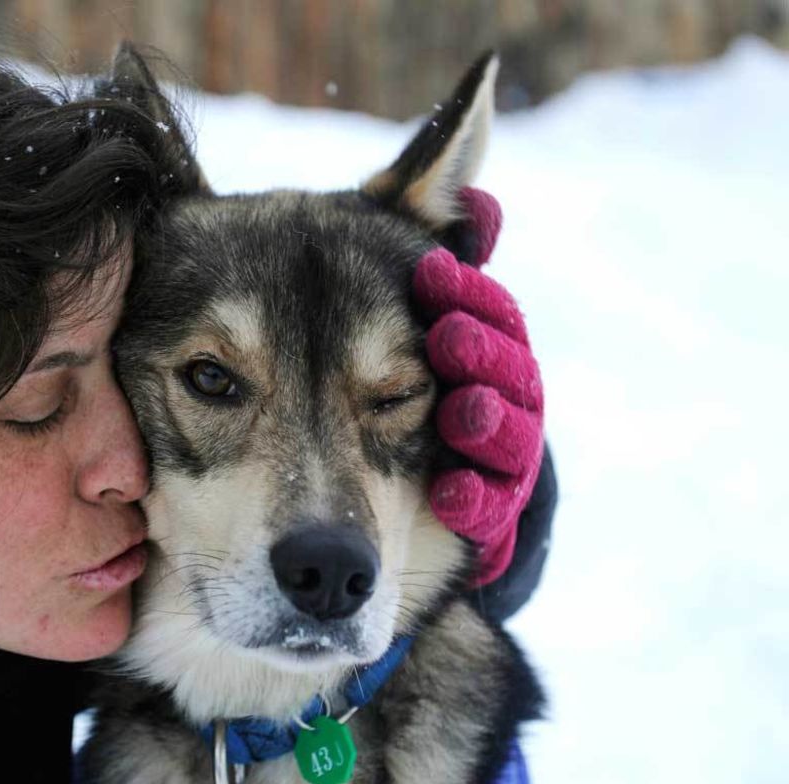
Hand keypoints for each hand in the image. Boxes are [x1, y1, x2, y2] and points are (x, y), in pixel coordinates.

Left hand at [413, 188, 543, 585]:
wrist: (418, 494)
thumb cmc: (409, 380)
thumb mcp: (407, 312)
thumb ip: (423, 243)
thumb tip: (473, 146)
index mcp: (476, 341)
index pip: (485, 308)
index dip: (466, 292)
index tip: (435, 272)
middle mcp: (495, 392)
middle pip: (505, 365)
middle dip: (480, 349)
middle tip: (448, 337)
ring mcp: (496, 452)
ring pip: (504, 431)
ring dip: (485, 420)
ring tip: (464, 413)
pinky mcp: (488, 508)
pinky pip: (487, 502)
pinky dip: (472, 496)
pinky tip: (449, 493)